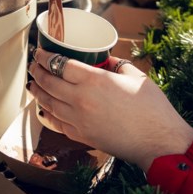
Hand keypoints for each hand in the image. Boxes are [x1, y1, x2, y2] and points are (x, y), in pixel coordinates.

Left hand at [29, 49, 192, 171]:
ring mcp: (79, 120)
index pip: (60, 64)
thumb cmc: (152, 108)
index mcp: (94, 80)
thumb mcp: (134, 75)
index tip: (39, 52)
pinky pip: (57, 123)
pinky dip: (48, 114)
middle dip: (37, 72)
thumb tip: (104, 59)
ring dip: (38, 92)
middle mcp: (81, 99)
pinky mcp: (82, 137)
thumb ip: (116, 64)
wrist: (159, 142)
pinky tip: (45, 108)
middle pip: (49, 83)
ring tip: (33, 84)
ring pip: (49, 103)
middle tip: (33, 65)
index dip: (45, 56)